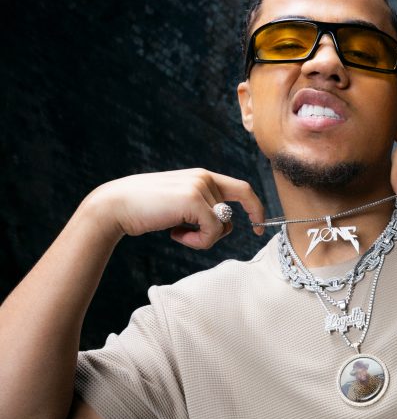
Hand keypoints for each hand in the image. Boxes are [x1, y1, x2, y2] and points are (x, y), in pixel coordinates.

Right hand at [78, 168, 265, 248]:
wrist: (116, 206)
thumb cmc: (147, 210)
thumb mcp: (180, 205)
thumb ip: (202, 208)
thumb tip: (225, 225)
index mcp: (202, 176)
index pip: (241, 188)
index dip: (255, 206)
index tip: (259, 225)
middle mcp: (204, 178)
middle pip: (234, 211)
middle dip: (225, 230)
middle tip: (221, 234)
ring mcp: (200, 187)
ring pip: (223, 227)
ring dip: (202, 239)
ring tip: (177, 232)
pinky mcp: (194, 201)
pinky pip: (213, 232)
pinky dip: (197, 242)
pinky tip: (174, 235)